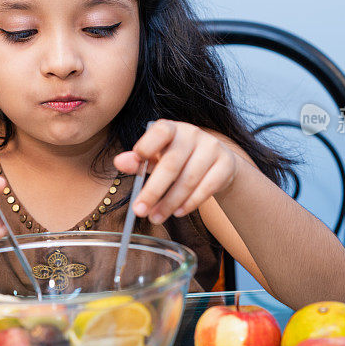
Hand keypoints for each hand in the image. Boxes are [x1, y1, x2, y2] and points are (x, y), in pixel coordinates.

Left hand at [113, 119, 238, 224]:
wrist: (217, 162)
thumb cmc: (179, 159)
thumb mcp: (156, 158)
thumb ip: (138, 161)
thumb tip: (119, 161)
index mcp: (171, 128)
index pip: (160, 131)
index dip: (147, 145)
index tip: (137, 162)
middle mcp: (192, 134)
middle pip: (172, 164)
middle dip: (153, 191)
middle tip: (139, 211)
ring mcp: (212, 148)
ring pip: (188, 180)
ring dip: (170, 202)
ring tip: (156, 216)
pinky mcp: (225, 164)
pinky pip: (207, 188)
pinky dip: (190, 203)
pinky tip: (177, 212)